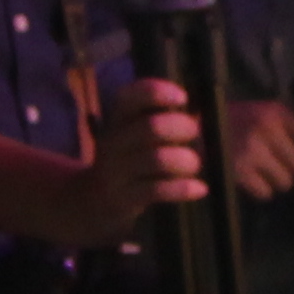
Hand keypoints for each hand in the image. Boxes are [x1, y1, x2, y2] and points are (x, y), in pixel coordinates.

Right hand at [50, 78, 207, 243]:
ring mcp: (116, 171)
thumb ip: (160, 119)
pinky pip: (157, 191)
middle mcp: (113, 141)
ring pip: (157, 160)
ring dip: (185, 160)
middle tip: (194, 133)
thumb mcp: (135, 133)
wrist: (93, 200)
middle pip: (151, 127)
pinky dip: (183, 189)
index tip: (183, 98)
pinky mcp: (123, 198)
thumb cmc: (129, 158)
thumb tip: (199, 116)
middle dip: (182, 127)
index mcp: (117, 118)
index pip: (130, 97)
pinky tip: (200, 188)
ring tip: (193, 164)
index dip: (158, 93)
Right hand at [225, 94, 293, 199]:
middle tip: (277, 164)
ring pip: (285, 182)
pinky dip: (261, 190)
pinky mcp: (238, 171)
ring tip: (263, 171)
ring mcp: (251, 151)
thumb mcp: (267, 114)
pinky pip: (265, 193)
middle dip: (291, 169)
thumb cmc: (239, 121)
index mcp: (277, 114)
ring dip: (277, 181)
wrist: (199, 127)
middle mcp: (267, 130)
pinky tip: (252, 179)